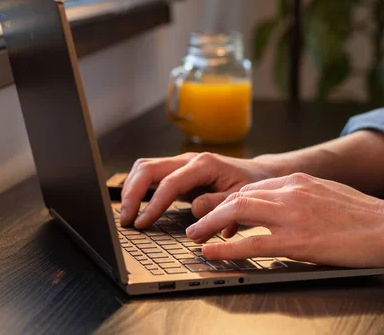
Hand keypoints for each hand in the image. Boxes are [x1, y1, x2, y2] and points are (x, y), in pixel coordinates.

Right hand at [120, 153, 277, 228]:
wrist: (258, 174)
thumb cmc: (251, 186)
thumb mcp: (241, 198)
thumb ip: (218, 205)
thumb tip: (194, 210)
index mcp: (204, 165)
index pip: (169, 183)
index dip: (154, 204)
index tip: (142, 223)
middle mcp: (189, 160)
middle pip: (148, 168)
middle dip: (132, 194)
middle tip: (126, 220)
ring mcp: (181, 164)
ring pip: (145, 168)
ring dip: (131, 190)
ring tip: (127, 215)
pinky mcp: (177, 172)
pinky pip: (150, 175)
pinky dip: (138, 188)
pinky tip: (135, 207)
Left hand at [186, 173, 383, 267]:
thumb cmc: (366, 215)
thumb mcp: (331, 193)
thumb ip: (305, 196)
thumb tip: (288, 207)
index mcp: (299, 181)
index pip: (254, 188)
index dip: (230, 201)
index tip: (218, 211)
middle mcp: (291, 191)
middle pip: (239, 196)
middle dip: (212, 210)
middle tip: (196, 223)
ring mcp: (292, 214)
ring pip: (238, 213)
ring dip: (210, 226)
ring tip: (195, 237)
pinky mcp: (296, 240)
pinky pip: (251, 243)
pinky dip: (227, 248)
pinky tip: (212, 253)